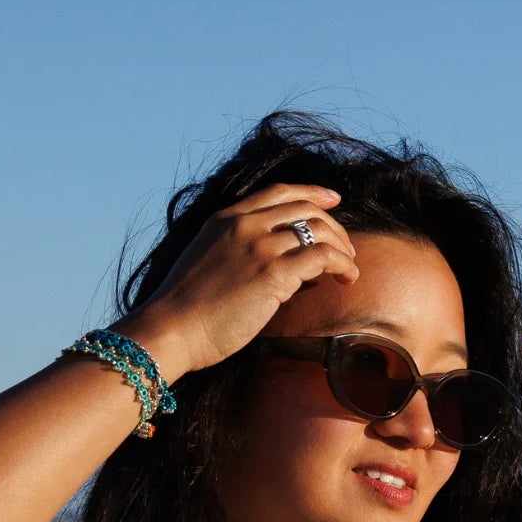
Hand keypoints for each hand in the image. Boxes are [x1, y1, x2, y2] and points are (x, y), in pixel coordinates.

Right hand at [112, 182, 360, 382]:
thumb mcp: (209, 265)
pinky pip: (322, 257)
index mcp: (226, 218)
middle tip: (347, 247)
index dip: (310, 192)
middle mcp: (245, 224)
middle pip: (304, 208)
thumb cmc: (185, 313)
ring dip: (342, 247)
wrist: (171, 329)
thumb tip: (279, 270)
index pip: (278, 193)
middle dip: (333, 224)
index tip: (331, 199)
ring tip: (350, 267)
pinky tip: (347, 278)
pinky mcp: (274, 273)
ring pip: (318, 230)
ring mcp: (260, 246)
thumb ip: (238, 256)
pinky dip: (341, 264)